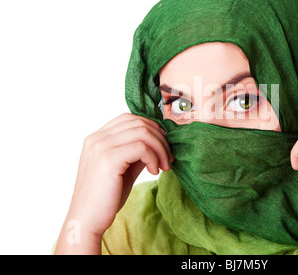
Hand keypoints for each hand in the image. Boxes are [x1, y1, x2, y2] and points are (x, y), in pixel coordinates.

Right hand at [55, 113, 172, 253]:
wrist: (87, 221)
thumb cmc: (106, 198)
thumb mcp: (124, 169)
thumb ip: (137, 152)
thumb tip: (158, 142)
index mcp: (97, 138)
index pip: (130, 118)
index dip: (151, 128)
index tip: (163, 146)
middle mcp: (97, 138)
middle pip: (139, 122)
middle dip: (160, 138)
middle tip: (169, 157)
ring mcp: (101, 146)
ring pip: (143, 132)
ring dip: (160, 148)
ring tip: (164, 166)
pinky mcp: (109, 158)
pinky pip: (142, 147)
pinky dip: (153, 157)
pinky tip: (154, 171)